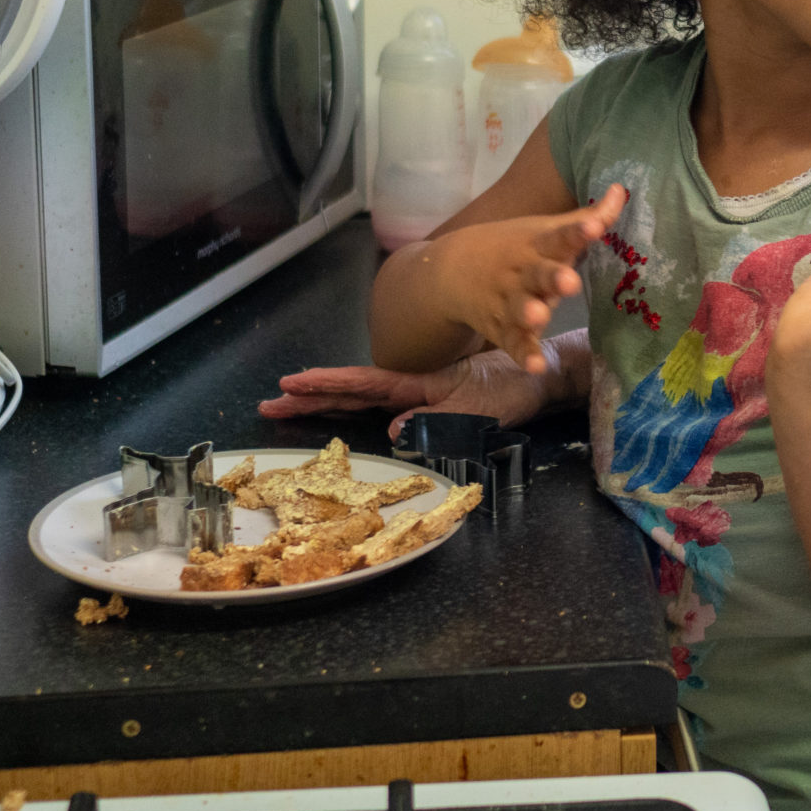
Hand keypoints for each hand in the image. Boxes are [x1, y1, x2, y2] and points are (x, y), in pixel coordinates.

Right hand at [259, 348, 550, 434]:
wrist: (540, 379)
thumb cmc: (512, 389)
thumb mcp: (476, 409)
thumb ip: (436, 420)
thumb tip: (392, 430)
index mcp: (416, 381)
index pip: (360, 383)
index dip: (324, 385)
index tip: (289, 385)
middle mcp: (411, 385)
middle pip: (350, 389)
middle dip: (310, 395)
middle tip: (270, 401)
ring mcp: (418, 392)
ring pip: (361, 395)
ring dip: (325, 400)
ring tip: (288, 404)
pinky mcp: (429, 401)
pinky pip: (381, 404)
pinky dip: (354, 406)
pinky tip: (338, 411)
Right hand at [428, 184, 625, 371]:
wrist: (452, 271)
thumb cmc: (515, 247)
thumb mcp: (546, 230)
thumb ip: (588, 217)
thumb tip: (624, 189)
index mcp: (537, 246)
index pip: (559, 236)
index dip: (577, 232)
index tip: (594, 226)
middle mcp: (524, 273)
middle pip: (539, 275)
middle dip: (553, 278)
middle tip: (569, 281)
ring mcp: (510, 302)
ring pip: (521, 310)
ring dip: (530, 314)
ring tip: (540, 317)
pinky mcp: (503, 330)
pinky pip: (514, 343)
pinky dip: (523, 354)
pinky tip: (535, 366)